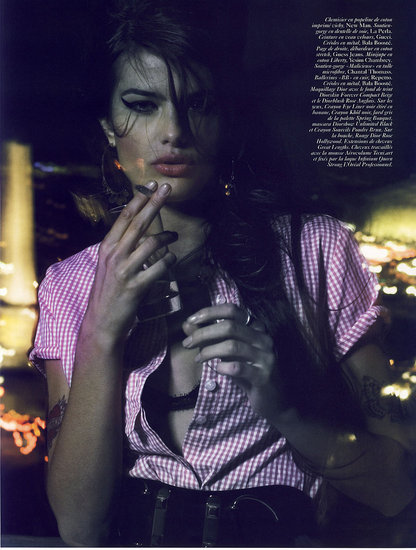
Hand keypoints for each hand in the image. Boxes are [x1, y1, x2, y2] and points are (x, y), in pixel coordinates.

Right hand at [81, 181, 176, 344]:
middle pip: (138, 223)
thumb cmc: (108, 293)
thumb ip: (121, 248)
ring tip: (175, 235)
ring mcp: (124, 271)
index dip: (139, 199)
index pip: (124, 217)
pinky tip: (172, 260)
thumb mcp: (108, 265)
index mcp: (106, 247)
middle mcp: (114, 255)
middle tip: (168, 188)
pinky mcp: (136, 287)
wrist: (101, 323)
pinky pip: (159, 268)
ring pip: (151, 243)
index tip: (151, 184)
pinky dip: (169, 261)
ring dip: (167, 237)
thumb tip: (139, 231)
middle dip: (155, 202)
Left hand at [182, 304, 283, 419]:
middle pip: (230, 326)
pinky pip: (238, 367)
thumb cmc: (248, 373)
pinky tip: (216, 369)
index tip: (191, 320)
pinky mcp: (264, 376)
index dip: (210, 312)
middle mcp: (263, 338)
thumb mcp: (227, 353)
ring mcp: (265, 357)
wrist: (273, 401)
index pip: (232, 310)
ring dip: (209, 351)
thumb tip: (187, 324)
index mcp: (256, 327)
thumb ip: (209, 338)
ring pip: (232, 346)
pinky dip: (223, 367)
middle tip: (187, 343)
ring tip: (198, 358)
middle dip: (204, 333)